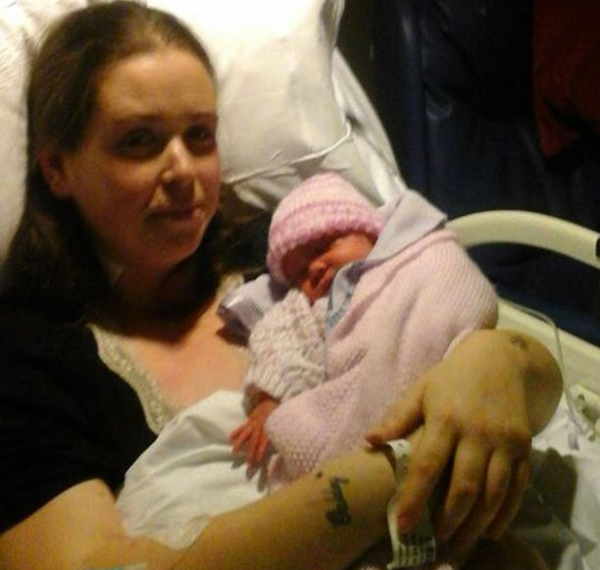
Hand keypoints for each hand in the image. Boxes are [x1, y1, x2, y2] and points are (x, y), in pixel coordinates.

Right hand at [230, 395, 279, 466]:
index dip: (261, 449)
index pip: (264, 439)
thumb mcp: (283, 420)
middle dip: (251, 451)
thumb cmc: (280, 411)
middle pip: (254, 439)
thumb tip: (288, 444)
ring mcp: (253, 422)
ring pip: (245, 433)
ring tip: (234, 452)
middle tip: (248, 462)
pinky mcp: (250, 419)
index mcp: (269, 425)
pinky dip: (236, 432)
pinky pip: (242, 426)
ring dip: (239, 443)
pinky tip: (230, 438)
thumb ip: (282, 431)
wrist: (272, 397)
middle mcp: (260, 424)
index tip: (258, 459)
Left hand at [366, 331, 534, 562]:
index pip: (427, 465)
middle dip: (450, 519)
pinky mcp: (525, 446)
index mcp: (446, 418)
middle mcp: (478, 432)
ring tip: (460, 544)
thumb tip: (369, 440)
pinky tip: (491, 529)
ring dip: (477, 523)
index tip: (402, 525)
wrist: (501, 358)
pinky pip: (519, 487)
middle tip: (438, 543)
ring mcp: (505, 441)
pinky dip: (506, 513)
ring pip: (494, 492)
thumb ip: (397, 417)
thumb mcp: (421, 389)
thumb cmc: (452, 377)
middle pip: (464, 485)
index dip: (414, 497)